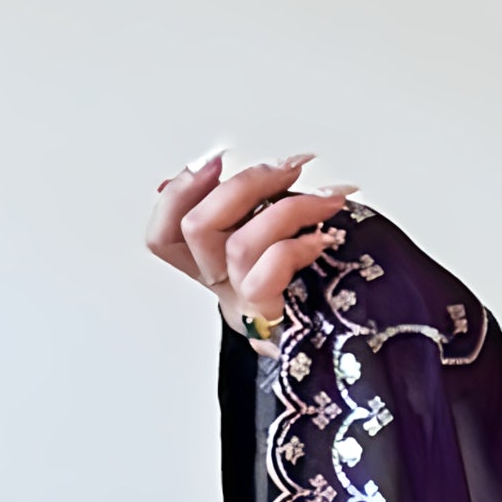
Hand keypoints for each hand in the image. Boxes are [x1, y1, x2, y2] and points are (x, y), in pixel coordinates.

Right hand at [144, 147, 352, 339]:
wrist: (337, 341)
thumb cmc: (313, 286)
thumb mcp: (279, 238)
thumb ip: (258, 208)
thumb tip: (255, 166)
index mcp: (211, 262)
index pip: (164, 232)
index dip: (179, 191)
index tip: (217, 160)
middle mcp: (220, 282)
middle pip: (195, 226)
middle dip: (244, 183)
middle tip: (288, 168)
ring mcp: (242, 302)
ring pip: (238, 245)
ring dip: (288, 210)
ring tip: (325, 200)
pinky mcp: (269, 315)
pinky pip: (269, 272)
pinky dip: (298, 246)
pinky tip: (323, 238)